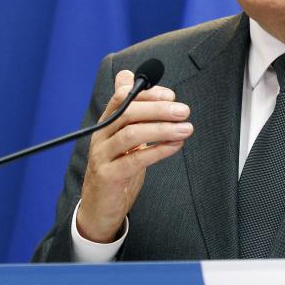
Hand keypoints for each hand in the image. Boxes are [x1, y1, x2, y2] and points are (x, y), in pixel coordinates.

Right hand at [76, 69, 192, 242]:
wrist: (99, 208)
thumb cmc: (115, 168)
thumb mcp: (121, 136)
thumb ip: (128, 109)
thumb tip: (128, 76)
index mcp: (106, 123)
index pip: (122, 97)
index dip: (148, 93)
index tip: (171, 95)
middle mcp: (101, 136)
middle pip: (127, 113)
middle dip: (158, 109)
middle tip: (183, 110)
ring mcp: (102, 156)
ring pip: (131, 134)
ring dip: (162, 129)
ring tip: (185, 128)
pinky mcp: (109, 176)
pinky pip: (134, 160)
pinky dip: (158, 151)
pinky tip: (175, 146)